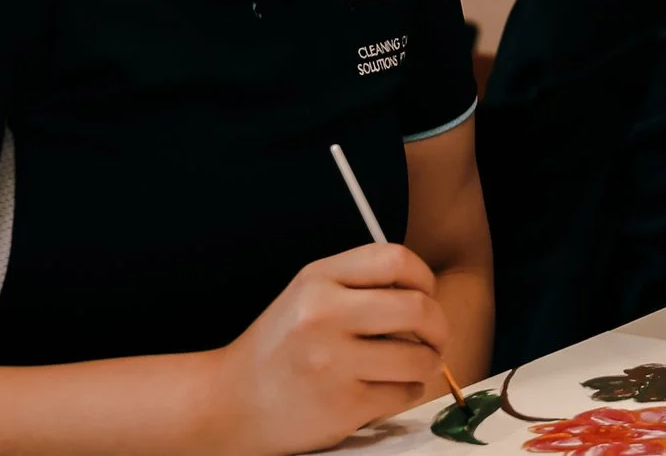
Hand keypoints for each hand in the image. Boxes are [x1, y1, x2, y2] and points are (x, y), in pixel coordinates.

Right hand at [203, 243, 451, 454]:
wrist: (227, 404)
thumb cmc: (279, 348)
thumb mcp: (308, 295)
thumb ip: (360, 283)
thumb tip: (426, 291)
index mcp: (318, 280)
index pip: (395, 260)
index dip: (423, 277)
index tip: (425, 294)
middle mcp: (324, 316)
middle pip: (418, 308)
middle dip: (439, 326)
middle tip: (434, 337)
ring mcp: (333, 363)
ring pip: (419, 358)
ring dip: (427, 363)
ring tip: (413, 366)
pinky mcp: (342, 406)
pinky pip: (404, 393)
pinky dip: (407, 392)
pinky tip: (388, 390)